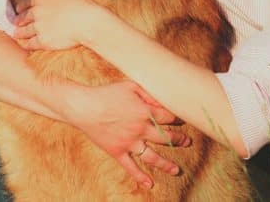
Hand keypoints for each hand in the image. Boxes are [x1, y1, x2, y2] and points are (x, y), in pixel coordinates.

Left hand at [13, 0, 113, 50]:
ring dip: (20, 32)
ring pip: (24, 30)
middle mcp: (37, 11)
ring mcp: (39, 26)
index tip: (19, 8)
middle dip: (19, 19)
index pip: (27, 1)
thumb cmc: (82, 6)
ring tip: (16, 34)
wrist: (87, 22)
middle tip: (16, 21)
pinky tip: (24, 45)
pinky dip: (26, 44)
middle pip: (24, 16)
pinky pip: (30, 43)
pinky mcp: (43, 40)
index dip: (22, 6)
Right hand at [61, 81, 189, 188]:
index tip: (180, 119)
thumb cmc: (105, 93)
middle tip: (186, 141)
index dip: (177, 118)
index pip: (168, 117)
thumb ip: (148, 93)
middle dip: (179, 139)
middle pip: (166, 138)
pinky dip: (140, 176)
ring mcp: (129, 143)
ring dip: (167, 164)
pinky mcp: (118, 152)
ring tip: (176, 170)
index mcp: (144, 112)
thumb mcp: (129, 85)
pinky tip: (149, 184)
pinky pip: (131, 167)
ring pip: (153, 157)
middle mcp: (140, 129)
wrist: (83, 106)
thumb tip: (162, 101)